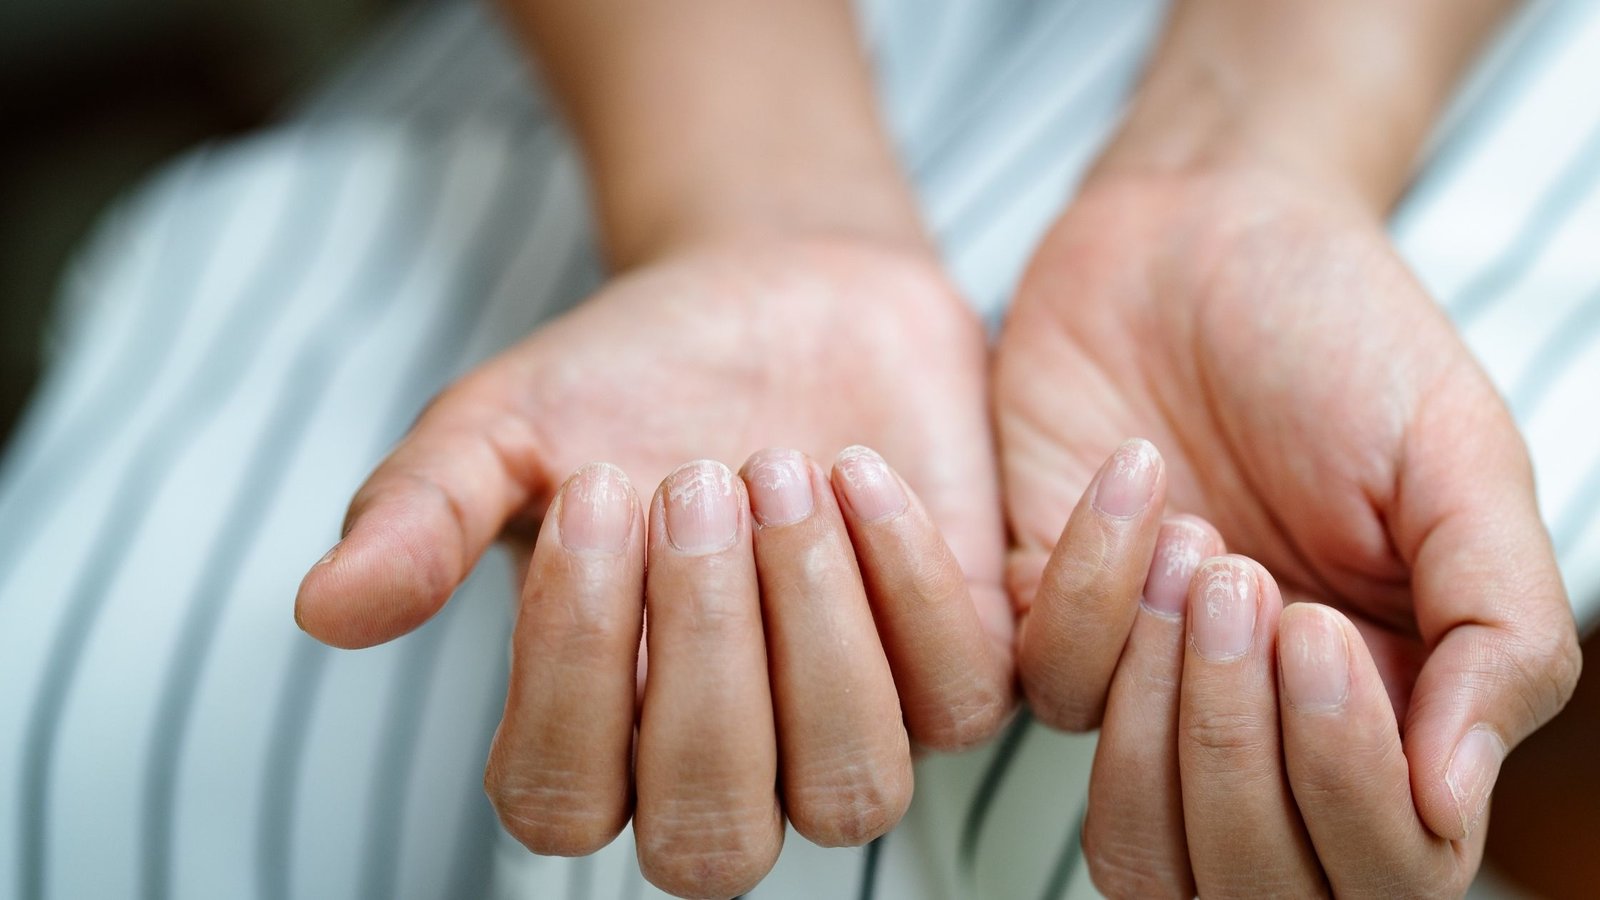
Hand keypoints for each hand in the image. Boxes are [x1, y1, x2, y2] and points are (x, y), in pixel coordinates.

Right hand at [294, 238, 1012, 896]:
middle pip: (713, 836)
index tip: (593, 491)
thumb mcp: (505, 426)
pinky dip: (907, 580)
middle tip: (691, 478)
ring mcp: (849, 725)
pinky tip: (856, 466)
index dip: (571, 668)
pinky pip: (961, 697)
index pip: (560, 804)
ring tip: (777, 468)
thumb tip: (323, 610)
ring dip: (812, 630)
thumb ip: (421, 516)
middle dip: (703, 654)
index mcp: (594, 733)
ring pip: (852, 792)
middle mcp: (725, 762)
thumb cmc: (629, 376)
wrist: (776, 293)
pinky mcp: (955, 665)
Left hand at [998, 171, 1581, 894]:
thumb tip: (1456, 803)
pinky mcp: (1039, 620)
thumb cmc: (1345, 338)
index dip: (1346, 791)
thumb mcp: (1460, 461)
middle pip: (1242, 882)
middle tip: (1253, 587)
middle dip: (1240, 755)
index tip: (1317, 629)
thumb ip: (1498, 629)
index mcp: (1392, 707)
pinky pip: (1042, 688)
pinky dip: (1085, 588)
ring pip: (1131, 831)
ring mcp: (1147, 684)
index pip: (1380, 869)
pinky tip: (1134, 475)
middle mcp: (1266, 723)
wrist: (1201, 233)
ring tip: (1199, 540)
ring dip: (1162, 701)